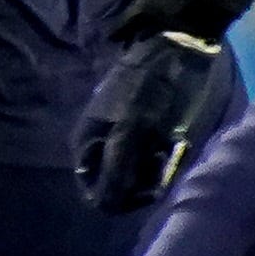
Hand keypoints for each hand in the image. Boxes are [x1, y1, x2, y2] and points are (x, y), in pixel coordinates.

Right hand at [75, 32, 240, 212]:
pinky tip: (170, 139)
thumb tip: (103, 207)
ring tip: (168, 147)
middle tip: (162, 161)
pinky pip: (143, 154)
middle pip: (115, 183)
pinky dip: (159, 154)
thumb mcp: (131, 131)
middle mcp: (95, 144)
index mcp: (84, 146)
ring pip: (132, 170)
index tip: (149, 186)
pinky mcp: (132, 126)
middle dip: (140, 180)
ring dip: (152, 167)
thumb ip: (116, 169)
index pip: (96, 193)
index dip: (123, 197)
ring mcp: (114, 135)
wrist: (168, 48)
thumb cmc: (149, 89)